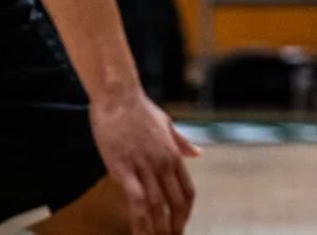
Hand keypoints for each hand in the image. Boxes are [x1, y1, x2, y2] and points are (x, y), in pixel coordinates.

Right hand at [90, 89, 199, 234]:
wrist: (119, 95)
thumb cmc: (140, 109)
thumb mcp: (167, 124)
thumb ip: (182, 143)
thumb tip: (198, 153)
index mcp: (173, 155)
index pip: (187, 191)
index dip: (186, 212)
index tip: (181, 225)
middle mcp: (163, 163)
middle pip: (175, 203)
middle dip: (175, 226)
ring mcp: (144, 166)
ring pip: (156, 206)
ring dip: (158, 228)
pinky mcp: (123, 168)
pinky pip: (135, 199)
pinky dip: (139, 218)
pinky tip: (138, 231)